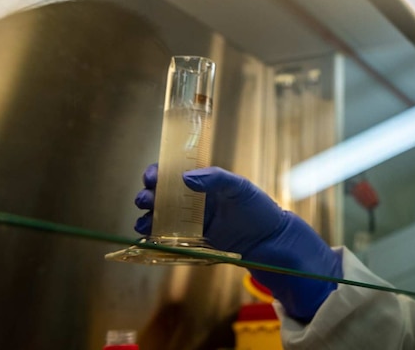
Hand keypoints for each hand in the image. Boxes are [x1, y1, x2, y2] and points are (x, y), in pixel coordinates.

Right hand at [135, 164, 341, 321]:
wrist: (269, 242)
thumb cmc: (257, 209)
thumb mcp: (240, 188)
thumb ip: (216, 179)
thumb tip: (185, 177)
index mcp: (203, 182)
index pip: (173, 174)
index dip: (158, 173)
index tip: (152, 177)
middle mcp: (193, 201)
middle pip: (160, 195)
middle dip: (148, 195)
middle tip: (146, 199)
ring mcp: (190, 222)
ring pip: (159, 217)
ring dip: (147, 216)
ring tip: (145, 220)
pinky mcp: (191, 242)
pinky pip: (166, 238)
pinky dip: (154, 236)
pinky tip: (149, 235)